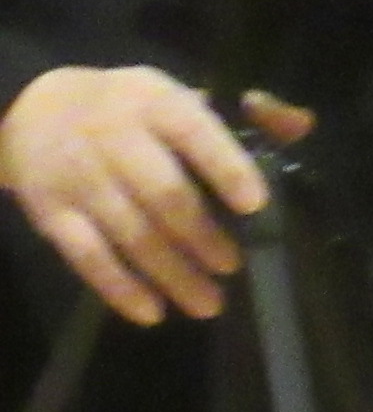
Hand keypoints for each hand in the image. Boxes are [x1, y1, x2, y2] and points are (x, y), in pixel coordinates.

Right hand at [0, 63, 279, 322]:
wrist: (32, 108)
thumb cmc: (131, 113)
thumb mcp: (180, 98)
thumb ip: (245, 114)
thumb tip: (301, 124)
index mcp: (154, 103)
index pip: (192, 130)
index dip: (225, 167)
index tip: (255, 205)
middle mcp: (112, 135)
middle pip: (162, 191)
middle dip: (202, 234)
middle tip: (232, 266)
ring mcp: (79, 174)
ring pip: (130, 230)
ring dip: (173, 273)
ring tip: (209, 303)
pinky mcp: (50, 209)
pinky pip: (85, 254)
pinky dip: (119, 287)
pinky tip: (152, 312)